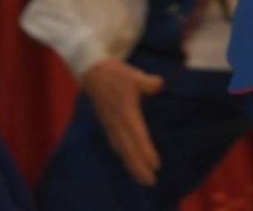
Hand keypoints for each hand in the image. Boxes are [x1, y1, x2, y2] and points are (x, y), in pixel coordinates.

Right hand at [82, 58, 165, 185]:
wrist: (92, 71)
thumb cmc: (115, 74)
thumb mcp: (133, 75)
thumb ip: (148, 82)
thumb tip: (160, 84)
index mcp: (125, 111)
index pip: (137, 135)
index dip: (146, 151)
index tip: (155, 165)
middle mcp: (117, 122)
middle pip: (128, 148)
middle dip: (138, 166)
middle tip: (150, 181)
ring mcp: (110, 124)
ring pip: (121, 149)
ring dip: (131, 164)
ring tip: (141, 178)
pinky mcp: (107, 124)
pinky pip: (116, 144)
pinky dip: (123, 155)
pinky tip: (128, 161)